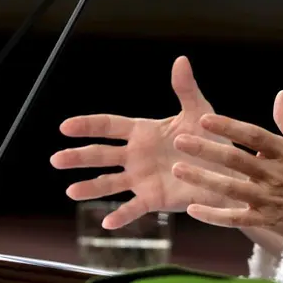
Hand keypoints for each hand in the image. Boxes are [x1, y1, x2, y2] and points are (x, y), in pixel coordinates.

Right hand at [50, 56, 235, 229]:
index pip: (108, 126)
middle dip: (78, 157)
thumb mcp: (198, 110)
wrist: (226, 168)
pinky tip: (106, 223)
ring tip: (70, 191)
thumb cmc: (210, 137)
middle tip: (56, 159)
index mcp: (142, 132)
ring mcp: (142, 178)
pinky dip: (121, 216)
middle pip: (101, 155)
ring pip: (110, 183)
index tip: (65, 126)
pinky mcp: (153, 198)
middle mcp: (136, 155)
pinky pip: (133, 208)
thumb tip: (181, 60)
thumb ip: (185, 88)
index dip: (87, 125)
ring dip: (90, 188)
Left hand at [171, 89, 282, 249]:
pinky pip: (236, 218)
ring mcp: (270, 199)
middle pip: (235, 159)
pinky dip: (214, 215)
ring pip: (230, 188)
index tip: (204, 118)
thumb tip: (280, 94)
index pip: (252, 135)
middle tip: (179, 140)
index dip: (228, 126)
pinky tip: (192, 208)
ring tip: (178, 169)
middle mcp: (275, 174)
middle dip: (206, 149)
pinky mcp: (269, 221)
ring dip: (202, 179)